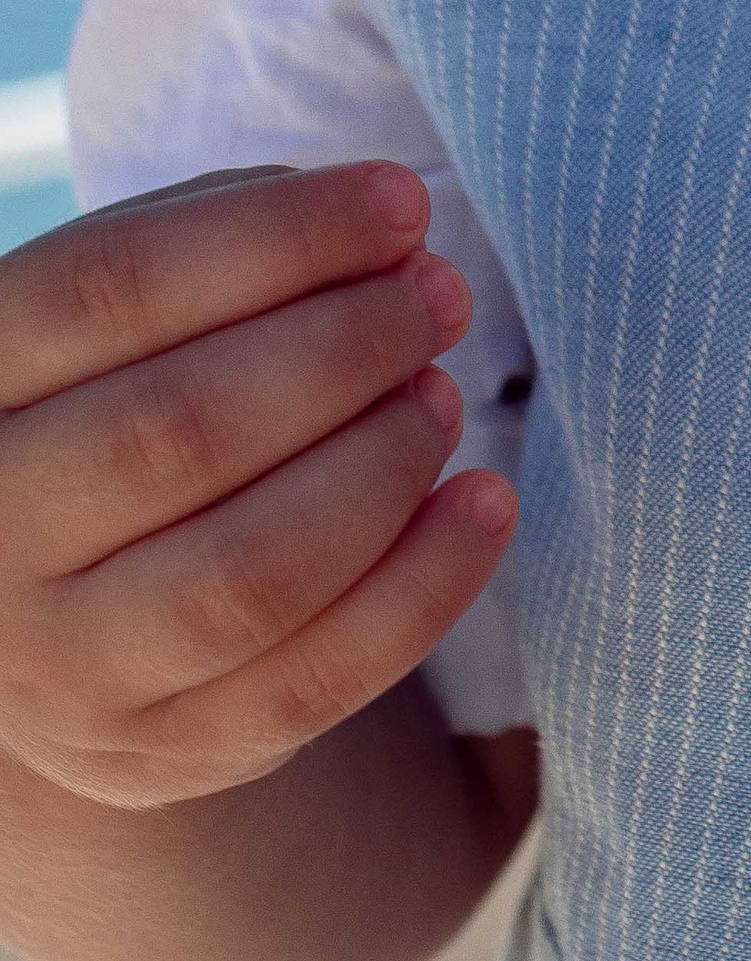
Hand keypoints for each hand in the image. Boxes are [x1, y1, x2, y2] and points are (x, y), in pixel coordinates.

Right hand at [0, 164, 516, 810]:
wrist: (55, 607)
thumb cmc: (121, 400)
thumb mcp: (124, 314)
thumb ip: (225, 239)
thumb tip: (380, 224)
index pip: (109, 289)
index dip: (278, 234)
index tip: (405, 205)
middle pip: (179, 430)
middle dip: (344, 346)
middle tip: (435, 299)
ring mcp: (64, 672)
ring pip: (247, 572)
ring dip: (381, 465)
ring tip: (442, 394)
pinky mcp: (164, 755)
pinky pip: (314, 682)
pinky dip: (425, 587)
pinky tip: (483, 502)